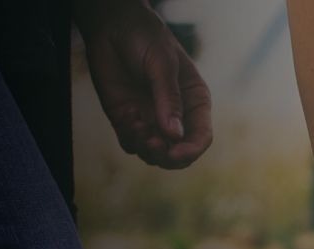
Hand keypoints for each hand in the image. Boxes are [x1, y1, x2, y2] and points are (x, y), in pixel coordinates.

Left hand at [77, 0, 212, 169]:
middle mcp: (176, 117)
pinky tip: (127, 115)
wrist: (112, 26)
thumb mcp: (162, 63)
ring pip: (154, 155)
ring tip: (136, 124)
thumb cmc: (145, 38)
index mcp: (194, 103)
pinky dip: (130, 137)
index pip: (201, 138)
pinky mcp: (128, 121)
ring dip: (145, 148)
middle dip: (166, 156)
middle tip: (152, 144)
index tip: (173, 152)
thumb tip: (174, 135)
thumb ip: (168, 98)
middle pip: (179, 155)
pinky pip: (131, 144)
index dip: (190, 151)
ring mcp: (151, 120)